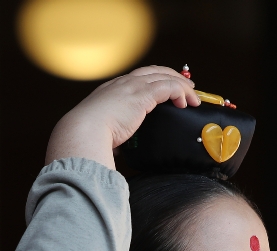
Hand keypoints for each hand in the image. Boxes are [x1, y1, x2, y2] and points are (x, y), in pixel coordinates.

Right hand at [45, 65, 200, 169]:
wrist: (84, 131)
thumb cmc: (88, 137)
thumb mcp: (101, 133)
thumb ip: (111, 138)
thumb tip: (116, 152)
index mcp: (111, 91)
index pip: (137, 78)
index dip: (153, 81)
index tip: (164, 89)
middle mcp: (122, 84)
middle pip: (153, 72)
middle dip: (170, 76)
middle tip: (185, 86)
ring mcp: (132, 87)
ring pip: (164, 77)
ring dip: (181, 85)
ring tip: (193, 95)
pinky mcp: (142, 94)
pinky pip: (168, 87)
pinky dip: (180, 92)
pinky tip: (186, 102)